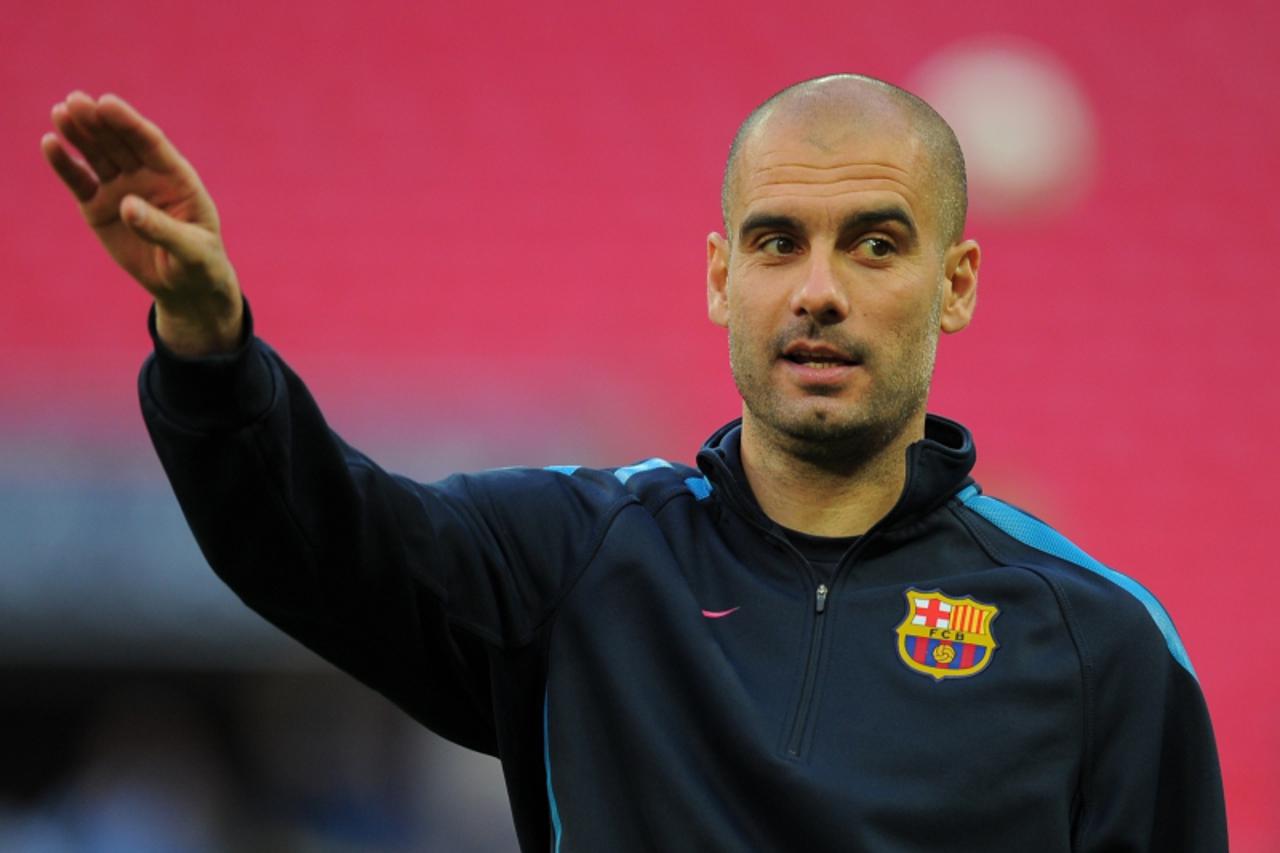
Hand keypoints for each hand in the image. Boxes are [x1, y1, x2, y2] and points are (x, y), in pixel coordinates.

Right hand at [42, 92, 243, 355]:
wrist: (185, 286)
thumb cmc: (199, 264)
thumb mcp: (190, 250)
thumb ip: (162, 228)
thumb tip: (126, 206)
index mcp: (177, 178)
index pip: (151, 143)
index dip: (129, 123)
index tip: (107, 103)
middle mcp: (147, 176)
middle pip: (120, 143)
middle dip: (100, 122)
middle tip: (76, 101)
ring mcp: (122, 189)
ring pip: (98, 156)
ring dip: (79, 135)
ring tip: (60, 112)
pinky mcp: (100, 207)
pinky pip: (80, 182)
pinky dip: (65, 165)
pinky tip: (50, 144)